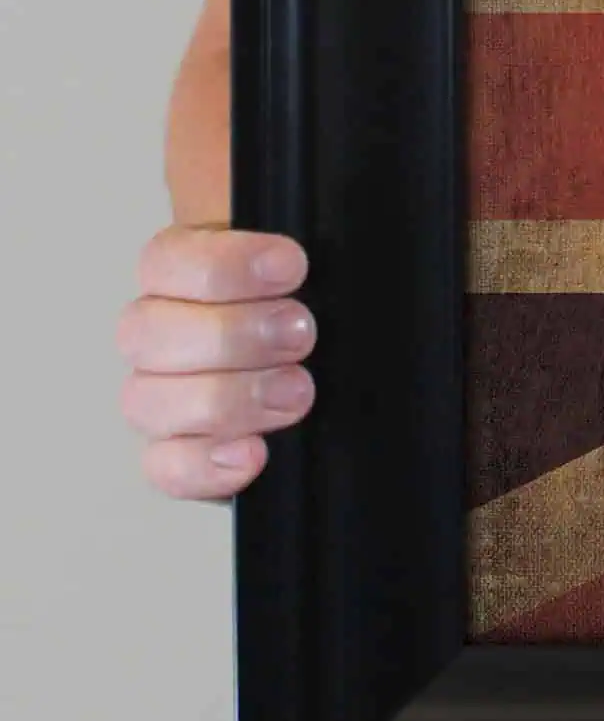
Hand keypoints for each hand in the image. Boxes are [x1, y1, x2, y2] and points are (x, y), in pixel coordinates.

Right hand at [115, 224, 316, 500]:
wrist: (340, 366)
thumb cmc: (325, 309)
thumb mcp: (324, 266)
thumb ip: (304, 252)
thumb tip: (300, 251)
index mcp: (187, 274)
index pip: (167, 261)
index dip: (224, 265)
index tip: (292, 266)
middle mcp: (165, 335)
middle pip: (147, 332)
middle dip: (231, 334)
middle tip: (301, 332)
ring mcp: (165, 399)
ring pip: (148, 401)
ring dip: (226, 399)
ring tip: (296, 391)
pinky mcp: (183, 456)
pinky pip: (165, 468)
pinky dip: (205, 465)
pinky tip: (254, 453)